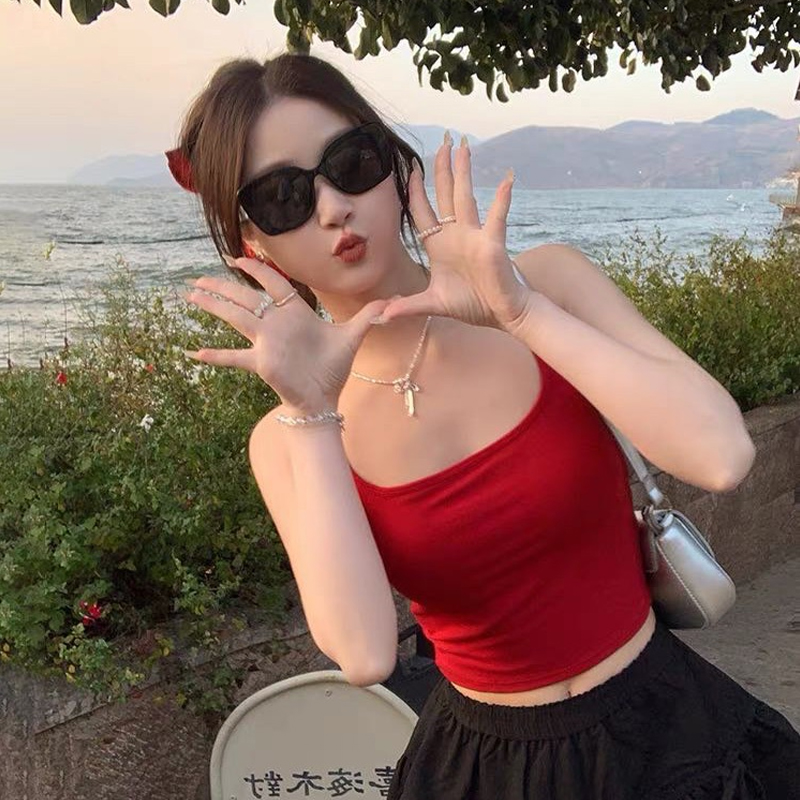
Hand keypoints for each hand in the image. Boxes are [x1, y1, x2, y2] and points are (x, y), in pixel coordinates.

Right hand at [182, 258, 390, 410]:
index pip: (273, 284)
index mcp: (294, 313)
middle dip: (222, 286)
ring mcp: (266, 342)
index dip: (256, 269)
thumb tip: (391, 302)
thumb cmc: (333, 367)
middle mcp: (276, 324)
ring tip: (190, 294)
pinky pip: (235, 358)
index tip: (237, 258)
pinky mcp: (262, 362)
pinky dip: (216, 357)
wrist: (325, 397)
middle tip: (196, 277)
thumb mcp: (352, 337)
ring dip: (214, 306)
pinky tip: (193, 353)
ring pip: (236, 318)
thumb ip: (368, 316)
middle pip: (246, 298)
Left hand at [379, 134, 533, 330]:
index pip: (422, 211)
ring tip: (463, 144)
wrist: (501, 314)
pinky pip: (497, 217)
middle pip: (445, 194)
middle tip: (444, 139)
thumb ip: (407, 307)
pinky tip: (507, 178)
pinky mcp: (492, 244)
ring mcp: (474, 236)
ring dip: (463, 171)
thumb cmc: (471, 305)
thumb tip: (379, 317)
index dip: (416, 190)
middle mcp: (456, 234)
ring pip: (465, 197)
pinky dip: (502, 198)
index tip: (411, 168)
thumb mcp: (432, 304)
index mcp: (439, 245)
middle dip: (441, 167)